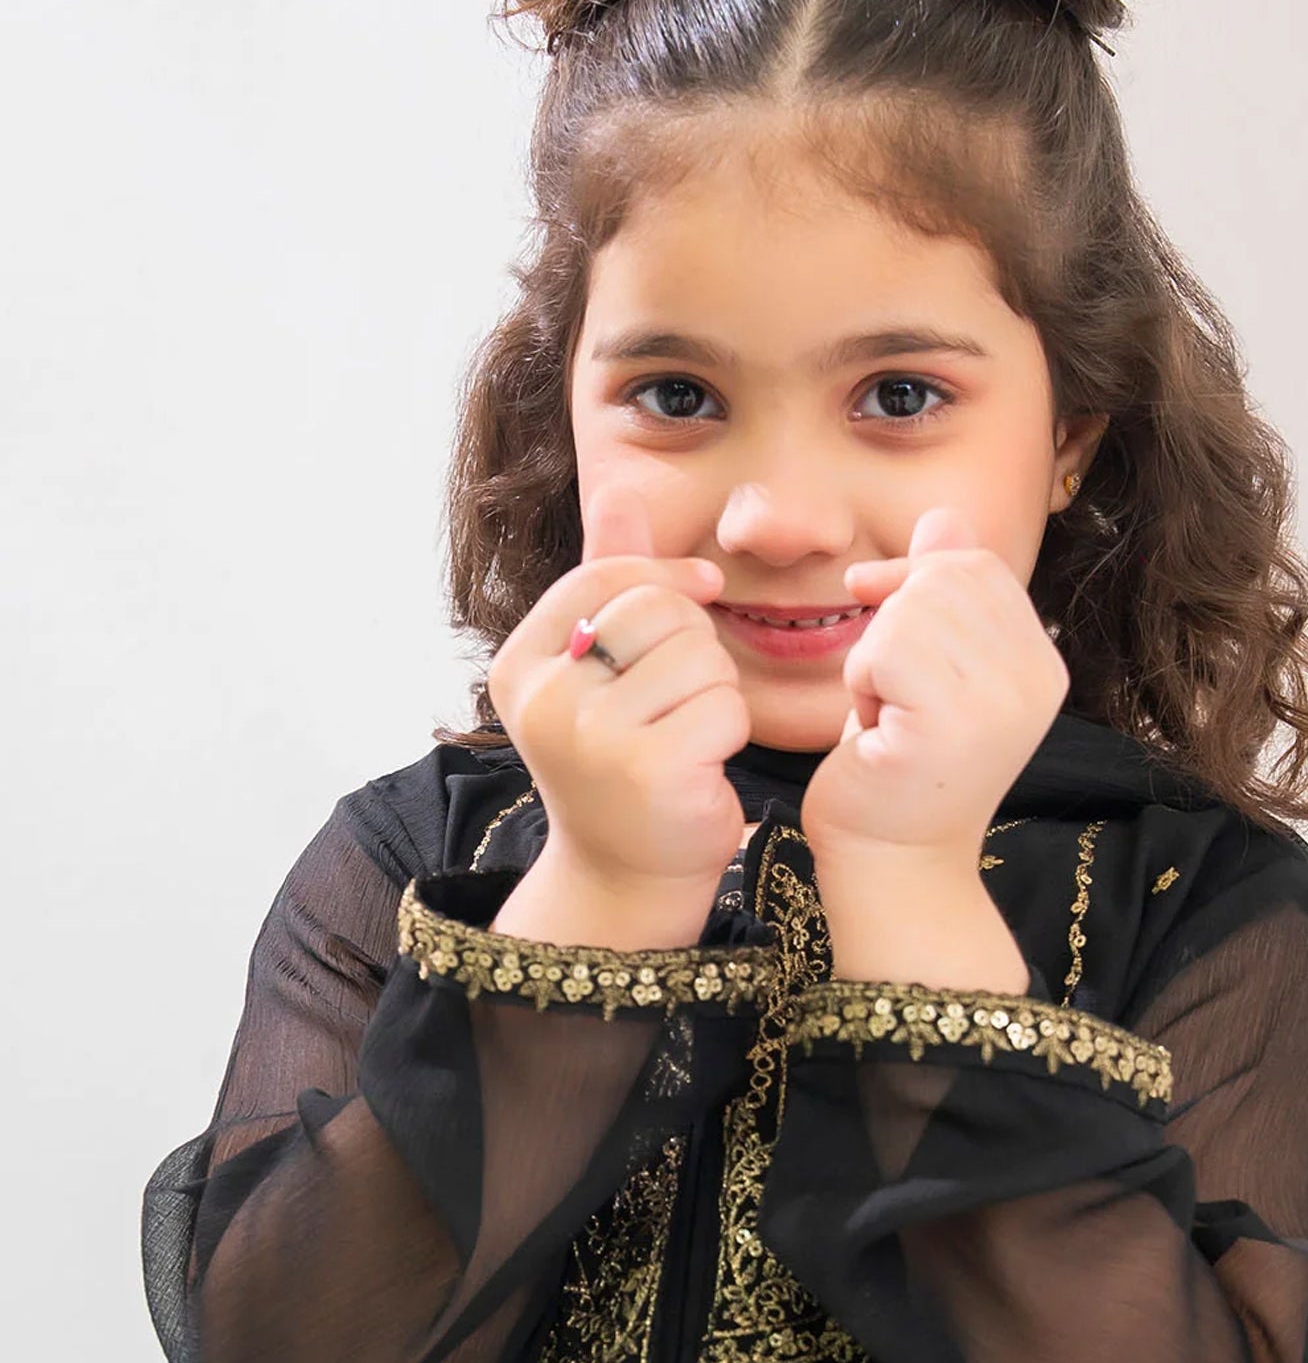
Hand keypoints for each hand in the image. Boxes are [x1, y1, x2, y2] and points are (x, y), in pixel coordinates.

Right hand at [486, 486, 749, 903]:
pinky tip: (705, 761)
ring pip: (699, 656)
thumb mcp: (598, 668)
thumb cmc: (619, 760)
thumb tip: (621, 490)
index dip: (664, 571)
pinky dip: (730, 729)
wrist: (627, 872)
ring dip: (717, 689)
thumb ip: (607, 582)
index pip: (603, 576)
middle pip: (657, 609)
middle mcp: (545, 700)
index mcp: (521, 665)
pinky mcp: (649, 772)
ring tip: (689, 728)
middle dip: (694, 641)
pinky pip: (724, 707)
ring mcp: (592, 738)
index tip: (704, 587)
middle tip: (683, 693)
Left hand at [799, 507, 1069, 878]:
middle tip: (889, 691)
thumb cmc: (898, 769)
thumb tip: (942, 514)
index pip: (976, 564)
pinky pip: (885, 650)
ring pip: (910, 609)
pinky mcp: (954, 724)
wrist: (893, 864)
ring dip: (873, 657)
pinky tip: (876, 733)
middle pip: (944, 576)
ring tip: (887, 714)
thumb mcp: (926, 667)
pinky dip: (862, 684)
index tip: (873, 601)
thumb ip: (940, 593)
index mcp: (1042, 663)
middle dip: (893, 619)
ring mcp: (1002, 701)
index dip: (914, 572)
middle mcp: (1038, 678)